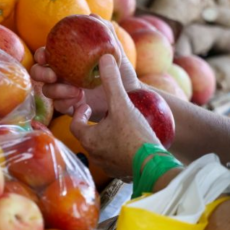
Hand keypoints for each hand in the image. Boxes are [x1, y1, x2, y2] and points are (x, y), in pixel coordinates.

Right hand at [30, 21, 140, 119]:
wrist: (131, 95)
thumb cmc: (122, 71)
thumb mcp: (116, 51)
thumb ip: (105, 33)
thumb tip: (92, 16)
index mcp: (66, 60)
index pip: (46, 55)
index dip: (41, 55)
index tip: (46, 55)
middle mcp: (62, 75)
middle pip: (38, 73)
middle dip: (40, 73)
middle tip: (53, 75)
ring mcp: (64, 92)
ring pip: (47, 91)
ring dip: (57, 90)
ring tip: (78, 91)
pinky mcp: (70, 107)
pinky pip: (59, 106)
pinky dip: (66, 102)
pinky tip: (81, 100)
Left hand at [70, 55, 161, 179]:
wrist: (155, 166)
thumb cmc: (135, 135)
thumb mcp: (122, 105)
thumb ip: (112, 82)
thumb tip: (104, 58)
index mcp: (88, 138)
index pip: (74, 123)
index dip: (79, 112)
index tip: (87, 105)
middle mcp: (93, 154)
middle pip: (86, 135)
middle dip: (91, 123)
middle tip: (103, 113)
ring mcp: (107, 166)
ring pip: (100, 148)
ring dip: (104, 136)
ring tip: (117, 125)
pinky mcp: (120, 172)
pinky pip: (113, 159)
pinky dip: (117, 149)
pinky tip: (129, 141)